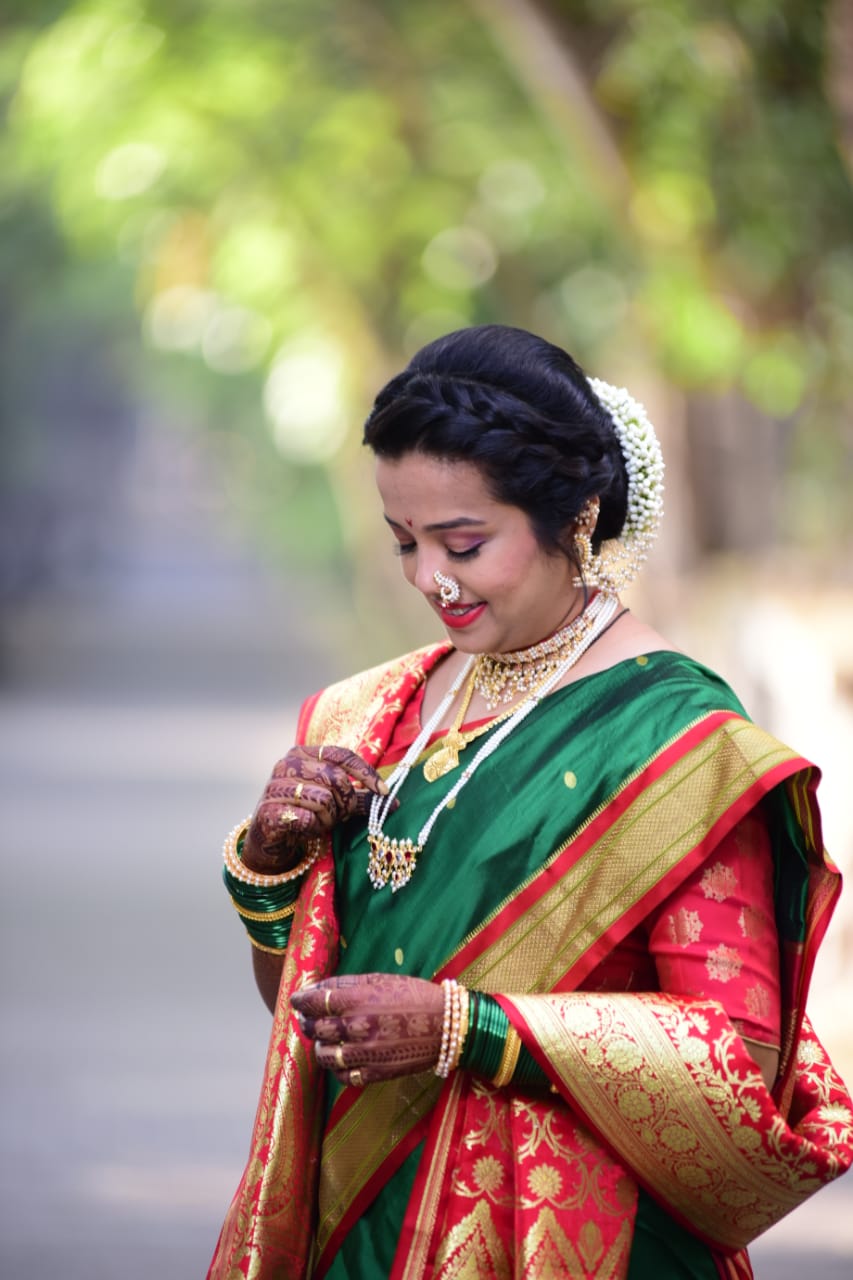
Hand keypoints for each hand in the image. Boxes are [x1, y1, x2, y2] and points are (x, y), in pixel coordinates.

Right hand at [242, 745, 389, 873]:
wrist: (269, 837)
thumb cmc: (305, 813)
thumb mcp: (334, 802)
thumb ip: (359, 798)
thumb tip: (393, 803)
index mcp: (304, 753)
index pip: (342, 755)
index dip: (365, 773)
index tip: (383, 792)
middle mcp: (287, 763)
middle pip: (335, 779)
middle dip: (344, 803)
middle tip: (338, 816)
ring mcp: (275, 786)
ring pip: (323, 800)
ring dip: (327, 818)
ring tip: (317, 822)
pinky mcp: (269, 810)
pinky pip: (307, 818)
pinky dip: (312, 827)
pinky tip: (303, 828)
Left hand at [290, 973, 443, 1085]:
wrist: (446, 1025)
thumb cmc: (414, 996)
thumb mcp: (380, 980)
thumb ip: (347, 983)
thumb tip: (316, 988)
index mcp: (358, 1000)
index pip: (315, 1002)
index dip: (301, 1000)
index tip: (297, 999)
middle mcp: (357, 1027)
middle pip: (315, 1028)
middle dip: (308, 1022)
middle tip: (309, 1018)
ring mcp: (365, 1054)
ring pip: (324, 1055)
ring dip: (320, 1046)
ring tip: (325, 1039)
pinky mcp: (375, 1073)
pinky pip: (343, 1077)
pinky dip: (337, 1069)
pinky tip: (342, 1058)